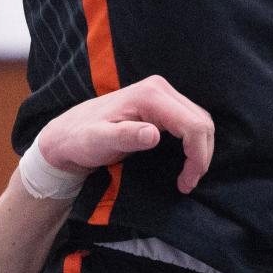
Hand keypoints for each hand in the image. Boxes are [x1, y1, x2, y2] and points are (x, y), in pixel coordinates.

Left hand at [37, 75, 213, 196]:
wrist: (70, 132)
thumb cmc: (82, 139)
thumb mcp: (99, 141)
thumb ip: (125, 136)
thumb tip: (154, 134)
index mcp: (150, 95)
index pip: (193, 125)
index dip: (197, 157)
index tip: (185, 184)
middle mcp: (160, 89)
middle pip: (201, 121)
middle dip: (201, 155)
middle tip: (186, 184)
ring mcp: (162, 94)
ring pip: (199, 121)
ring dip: (200, 150)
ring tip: (186, 177)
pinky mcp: (162, 104)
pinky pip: (190, 122)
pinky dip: (194, 143)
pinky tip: (184, 161)